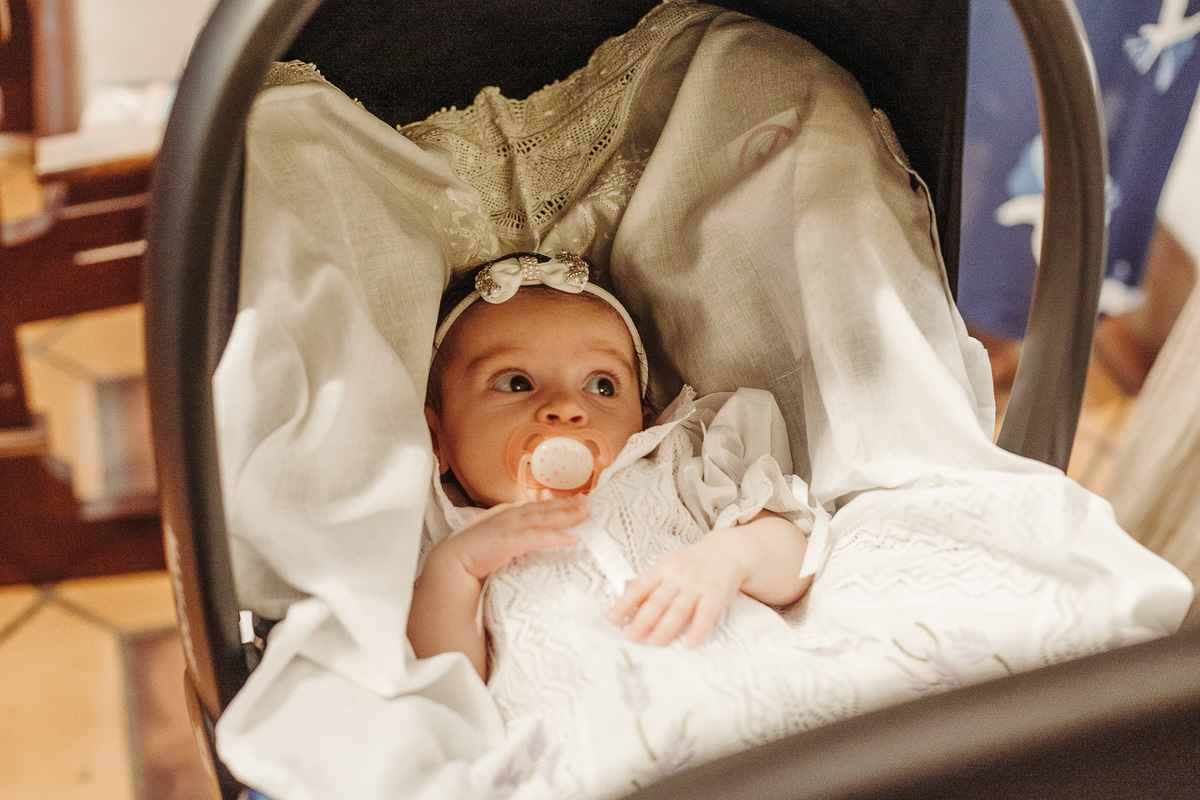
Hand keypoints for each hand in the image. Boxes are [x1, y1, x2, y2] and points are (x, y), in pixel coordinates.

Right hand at [433, 494, 588, 580]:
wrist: (453, 562)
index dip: (554, 503)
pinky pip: (539, 537)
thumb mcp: (494, 540)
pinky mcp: (511, 540)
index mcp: (505, 513)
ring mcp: (510, 526)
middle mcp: (509, 515)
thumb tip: (522, 541)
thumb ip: (509, 537)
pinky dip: (556, 537)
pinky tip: (572, 540)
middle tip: (586, 501)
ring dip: (566, 515)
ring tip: (584, 514)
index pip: (534, 507)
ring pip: (544, 518)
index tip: (572, 501)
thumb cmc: (471, 554)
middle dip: (566, 505)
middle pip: (543, 508)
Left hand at [607, 529, 745, 647]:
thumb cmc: (691, 562)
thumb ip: (651, 584)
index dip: (625, 603)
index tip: (612, 618)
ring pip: (678, 610)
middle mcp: (677, 578)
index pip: (640, 587)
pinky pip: (705, 615)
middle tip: (630, 637)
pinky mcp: (715, 595)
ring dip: (665, 628)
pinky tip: (691, 644)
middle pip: (657, 601)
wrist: (726, 550)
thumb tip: (628, 603)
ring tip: (652, 644)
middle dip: (642, 620)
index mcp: (662, 570)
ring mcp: (696, 586)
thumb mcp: (668, 566)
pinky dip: (698, 630)